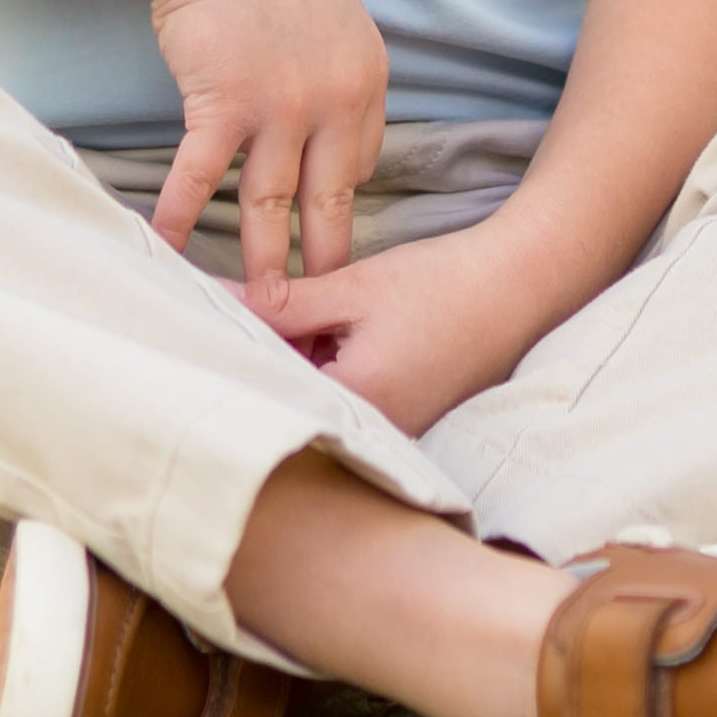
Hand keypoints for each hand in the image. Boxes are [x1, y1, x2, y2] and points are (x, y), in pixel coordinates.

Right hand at [137, 0, 386, 300]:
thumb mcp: (324, 11)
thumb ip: (331, 67)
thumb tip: (323, 120)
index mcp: (366, 76)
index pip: (361, 163)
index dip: (341, 206)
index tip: (327, 240)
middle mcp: (335, 98)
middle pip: (329, 201)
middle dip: (321, 262)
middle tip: (316, 314)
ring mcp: (282, 105)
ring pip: (271, 205)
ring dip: (260, 262)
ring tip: (259, 311)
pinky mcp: (226, 104)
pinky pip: (203, 179)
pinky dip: (182, 218)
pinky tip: (169, 252)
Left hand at [245, 222, 554, 436]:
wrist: (517, 285)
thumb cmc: (442, 285)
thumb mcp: (353, 287)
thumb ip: (285, 303)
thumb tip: (223, 302)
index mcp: (356, 405)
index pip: (270, 382)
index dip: (233, 347)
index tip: (199, 320)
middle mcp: (372, 431)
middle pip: (291, 396)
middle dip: (261, 354)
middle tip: (224, 312)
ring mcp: (391, 427)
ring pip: (318, 393)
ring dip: (295, 357)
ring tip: (267, 314)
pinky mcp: (404, 413)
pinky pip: (347, 393)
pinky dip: (327, 362)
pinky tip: (318, 328)